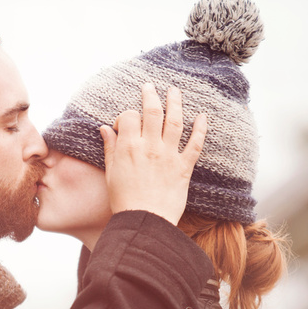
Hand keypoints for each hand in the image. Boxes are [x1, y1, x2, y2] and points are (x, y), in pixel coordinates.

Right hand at [101, 83, 206, 224]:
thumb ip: (110, 149)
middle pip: (153, 111)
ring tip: (174, 90)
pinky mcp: (184, 168)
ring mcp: (169, 156)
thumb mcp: (110, 174)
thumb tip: (105, 129)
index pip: (130, 117)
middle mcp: (150, 147)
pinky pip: (195, 144)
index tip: (125, 124)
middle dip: (151, 95)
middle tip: (151, 87)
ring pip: (175, 121)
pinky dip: (200, 129)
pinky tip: (202, 116)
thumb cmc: (124, 201)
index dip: (126, 116)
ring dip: (175, 102)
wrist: (145, 221)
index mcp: (129, 148)